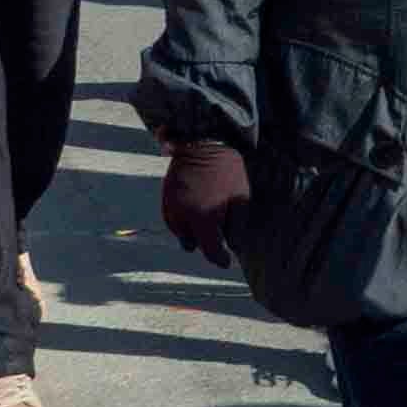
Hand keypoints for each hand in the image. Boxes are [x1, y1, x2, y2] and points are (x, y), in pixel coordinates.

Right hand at [159, 139, 250, 265]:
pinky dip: (183, 221)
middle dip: (206, 242)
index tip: (226, 263)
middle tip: (220, 233)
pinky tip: (196, 208)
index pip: (210, 251)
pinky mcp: (165, 200)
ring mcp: (171, 209)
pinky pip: (173, 221)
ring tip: (208, 215)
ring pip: (181, 234)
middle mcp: (183, 218)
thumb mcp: (241, 198)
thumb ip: (237, 226)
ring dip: (193, 231)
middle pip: (193, 244)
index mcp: (204, 219)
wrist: (201, 143)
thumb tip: (232, 246)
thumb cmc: (227, 171)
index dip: (220, 259)